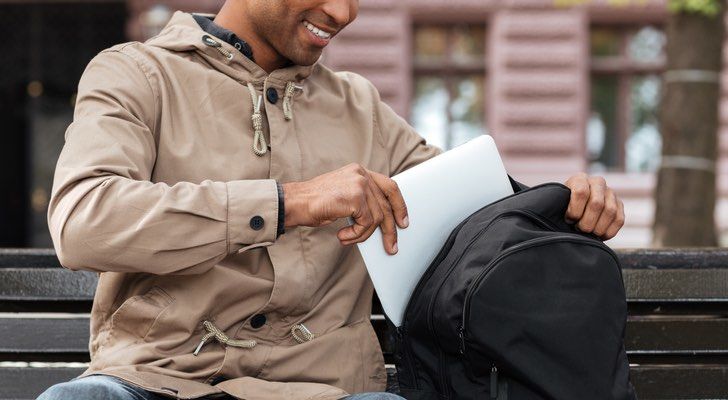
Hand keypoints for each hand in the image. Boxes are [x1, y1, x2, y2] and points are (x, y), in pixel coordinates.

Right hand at [281, 163, 408, 253]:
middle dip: (390, 228)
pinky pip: (366, 223)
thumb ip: (362, 200)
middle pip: (386, 204)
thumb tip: (381, 221)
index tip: (402, 221)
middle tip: (391, 245)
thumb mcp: (343, 196)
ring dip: (363, 234)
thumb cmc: (314, 202)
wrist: (294, 202)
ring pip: (376, 218)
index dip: (399, 205)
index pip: (389, 186)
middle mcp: (361, 174)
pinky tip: (342, 236)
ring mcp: (359, 185)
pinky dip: (355, 235)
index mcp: (359, 171)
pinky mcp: (355, 198)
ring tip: (347, 238)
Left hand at [564, 173, 624, 239]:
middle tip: (579, 229)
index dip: (575, 210)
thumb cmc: (563, 207)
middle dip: (586, 222)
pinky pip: (619, 219)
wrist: (575, 207)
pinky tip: (599, 235)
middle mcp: (597, 182)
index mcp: (580, 179)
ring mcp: (611, 193)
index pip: (581, 192)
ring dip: (598, 228)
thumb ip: (560, 207)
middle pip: (597, 204)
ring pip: (610, 211)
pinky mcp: (620, 204)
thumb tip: (568, 221)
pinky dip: (609, 231)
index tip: (569, 219)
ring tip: (588, 233)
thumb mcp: (558, 203)